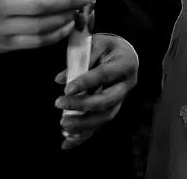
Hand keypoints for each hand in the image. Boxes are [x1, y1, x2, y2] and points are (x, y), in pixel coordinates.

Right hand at [0, 0, 92, 53]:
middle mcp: (0, 6)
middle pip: (45, 4)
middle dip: (72, 0)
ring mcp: (3, 28)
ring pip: (44, 24)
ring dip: (67, 17)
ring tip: (80, 10)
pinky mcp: (6, 44)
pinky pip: (38, 41)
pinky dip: (57, 34)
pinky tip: (68, 25)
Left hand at [55, 34, 138, 149]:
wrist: (125, 54)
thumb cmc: (109, 47)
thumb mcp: (97, 43)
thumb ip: (80, 58)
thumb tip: (60, 79)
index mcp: (125, 64)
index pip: (105, 75)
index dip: (87, 82)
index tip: (67, 88)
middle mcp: (126, 85)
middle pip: (107, 100)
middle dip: (82, 105)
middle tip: (59, 103)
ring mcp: (121, 99)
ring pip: (105, 117)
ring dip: (83, 124)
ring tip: (63, 124)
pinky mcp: (112, 109)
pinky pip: (99, 125)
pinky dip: (83, 136)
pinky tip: (67, 142)